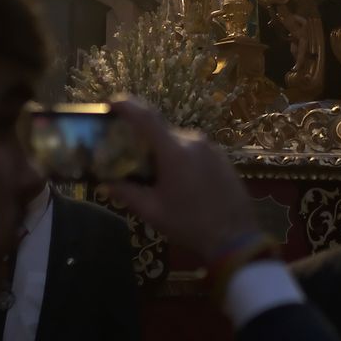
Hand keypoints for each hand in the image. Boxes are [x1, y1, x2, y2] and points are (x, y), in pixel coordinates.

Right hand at [104, 100, 257, 258]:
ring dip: (163, 152)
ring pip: (177, 142)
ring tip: (155, 176)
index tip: (111, 103)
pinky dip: (180, 157)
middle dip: (143, 141)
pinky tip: (179, 180)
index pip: (147, 118)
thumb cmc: (189, 224)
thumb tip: (105, 184)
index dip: (127, 106)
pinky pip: (193, 150)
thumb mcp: (152, 212)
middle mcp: (194, 141)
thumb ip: (127, 193)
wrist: (235, 237)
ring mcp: (211, 147)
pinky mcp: (221, 157)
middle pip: (161, 132)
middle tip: (129, 157)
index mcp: (175, 151)